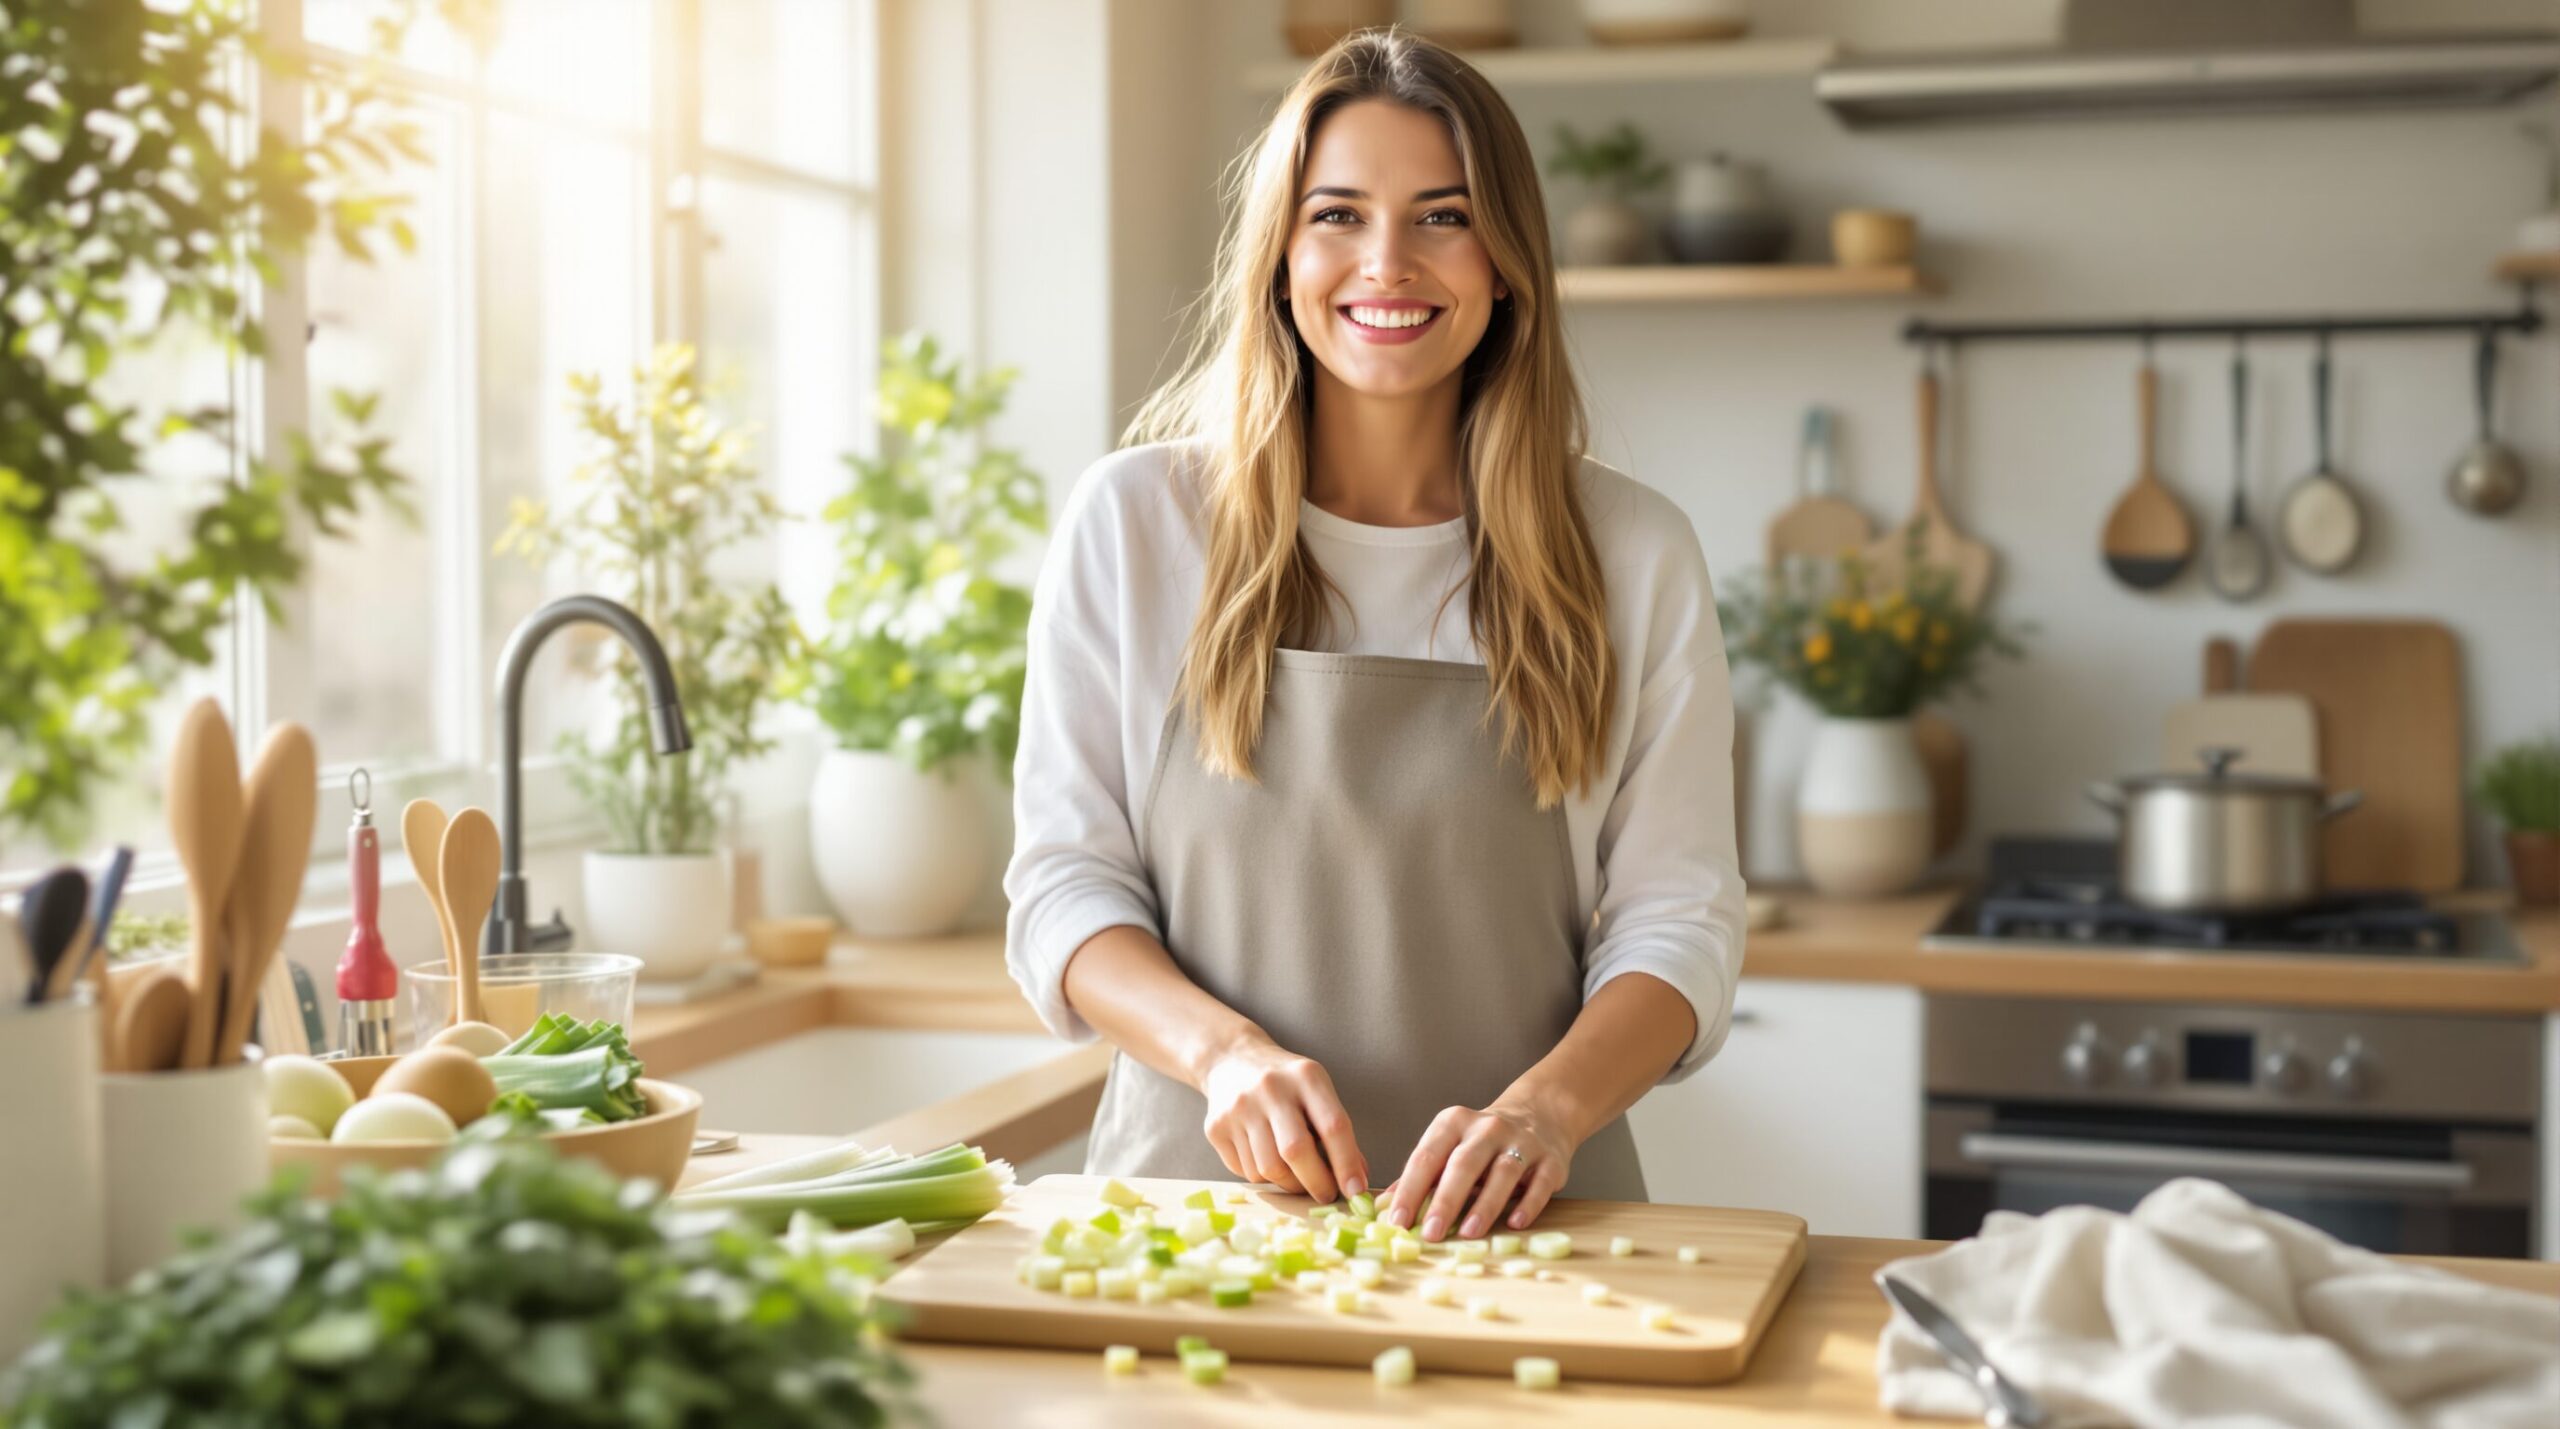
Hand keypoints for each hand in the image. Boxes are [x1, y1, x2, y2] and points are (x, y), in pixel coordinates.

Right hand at [1197, 1038, 1367, 1203]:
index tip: (1355, 1192)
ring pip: (1268, 1169)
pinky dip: (1264, 1177)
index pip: (1332, 1125)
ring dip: (1289, 1184)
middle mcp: (1270, 1089)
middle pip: (1295, 1151)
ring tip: (1297, 1178)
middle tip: (1326, 1195)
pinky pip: (1245, 1171)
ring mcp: (1239, 1108)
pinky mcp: (1215, 1127)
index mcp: (1305, 1077)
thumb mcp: (1317, 1092)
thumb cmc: (1287, 1084)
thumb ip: (1336, 1131)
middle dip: (1316, 1183)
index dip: (1346, 1163)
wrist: (1231, 1060)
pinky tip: (1268, 1161)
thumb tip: (1355, 1180)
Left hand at [1381, 1096, 1574, 1240]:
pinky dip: (1528, 1203)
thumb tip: (1384, 1207)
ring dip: (1485, 1204)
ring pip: (1502, 1172)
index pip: (1426, 1156)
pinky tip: (1514, 1223)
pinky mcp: (1551, 1159)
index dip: (1410, 1189)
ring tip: (1468, 1232)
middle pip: (1463, 1164)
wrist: (1539, 1115)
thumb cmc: (1482, 1143)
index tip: (1397, 1221)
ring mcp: (1522, 1142)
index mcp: (1453, 1122)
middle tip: (1431, 1232)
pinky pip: (1539, 1182)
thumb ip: (1420, 1176)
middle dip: (1445, 1200)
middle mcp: (1487, 1128)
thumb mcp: (1449, 1147)